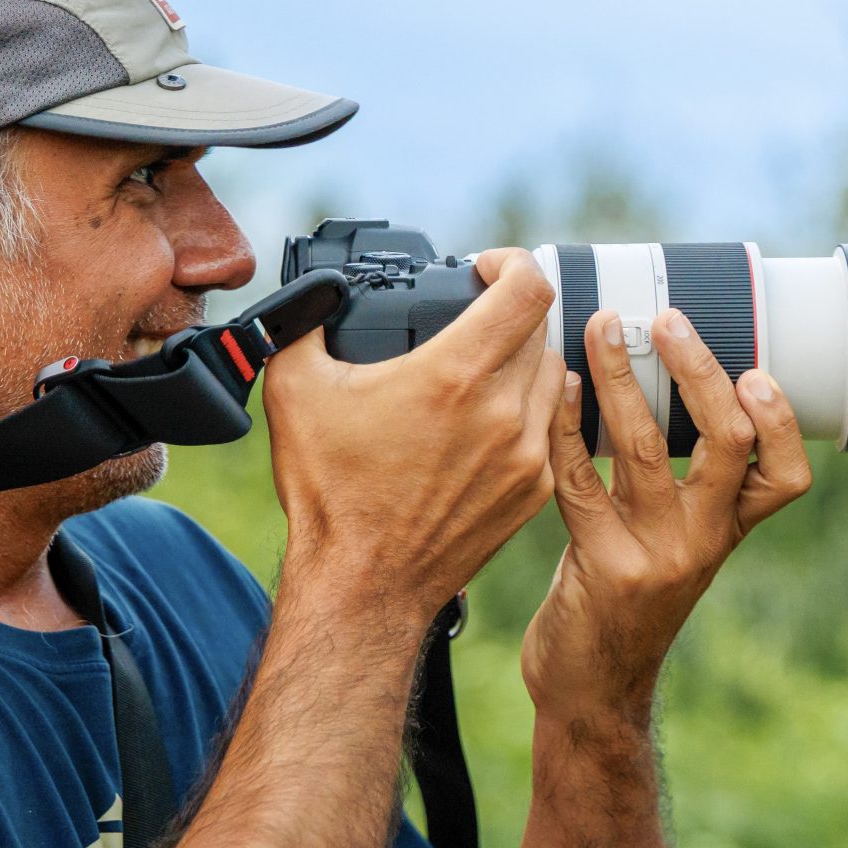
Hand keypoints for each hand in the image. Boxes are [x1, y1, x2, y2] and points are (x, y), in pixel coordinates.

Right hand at [261, 248, 564, 616]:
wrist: (363, 584)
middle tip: (472, 320)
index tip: (487, 269)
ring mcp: (527, 454)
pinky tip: (488, 419)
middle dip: (507, 314)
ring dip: (524, 360)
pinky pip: (551, 426)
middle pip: (540, 328)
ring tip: (481, 369)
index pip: (528, 289)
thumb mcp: (295, 389)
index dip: (512, 263)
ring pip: (553, 375)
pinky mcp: (535, 489)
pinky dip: (528, 411)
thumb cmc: (332, 496)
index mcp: (455, 375)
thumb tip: (311, 294)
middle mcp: (504, 412)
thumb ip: (303, 322)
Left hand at [521, 306, 811, 720]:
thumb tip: (668, 396)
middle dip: (698, 370)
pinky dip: (568, 427)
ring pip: (648, 447)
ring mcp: (656, 554)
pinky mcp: (604, 564)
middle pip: (726, 441)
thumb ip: (680, 490)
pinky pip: (582, 480)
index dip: (780, 422)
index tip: (755, 371)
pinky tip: (560, 389)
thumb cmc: (624, 605)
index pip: (786, 476)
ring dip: (622, 378)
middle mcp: (702, 541)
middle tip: (666, 320)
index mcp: (727, 532)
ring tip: (602, 329)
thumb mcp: (674, 548)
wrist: (591, 690)